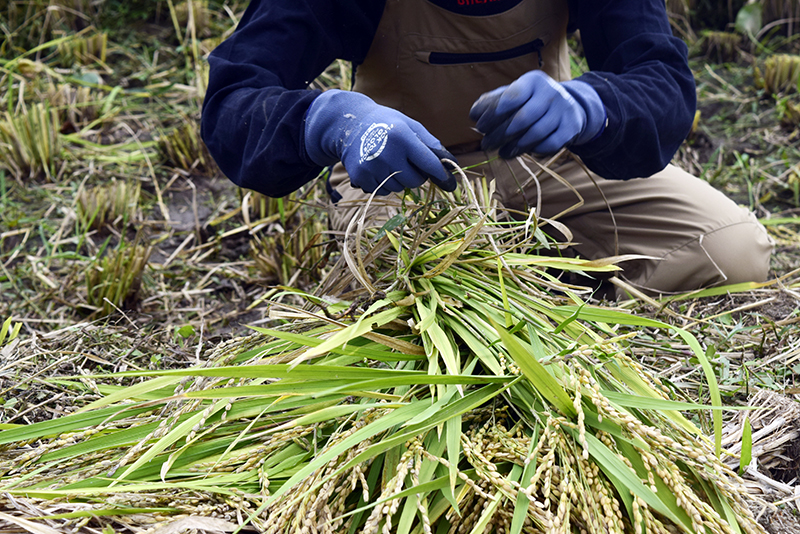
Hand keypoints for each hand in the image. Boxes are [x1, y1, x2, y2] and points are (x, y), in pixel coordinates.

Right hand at [304, 90, 456, 195]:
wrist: (350, 124)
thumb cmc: (387, 124)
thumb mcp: (410, 126)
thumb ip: (431, 144)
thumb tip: (450, 165)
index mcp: (402, 137)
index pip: (429, 164)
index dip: (442, 175)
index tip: (450, 184)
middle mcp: (387, 153)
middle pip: (415, 181)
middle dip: (417, 175)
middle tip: (407, 161)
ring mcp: (372, 167)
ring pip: (399, 188)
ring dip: (400, 179)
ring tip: (390, 162)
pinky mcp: (360, 177)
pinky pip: (383, 191)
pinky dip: (385, 184)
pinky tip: (378, 168)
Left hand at [469, 71, 605, 157]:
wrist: (568, 106)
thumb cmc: (530, 102)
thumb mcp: (513, 95)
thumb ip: (491, 102)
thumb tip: (473, 114)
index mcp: (533, 81)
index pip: (512, 96)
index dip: (494, 113)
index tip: (480, 126)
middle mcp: (551, 92)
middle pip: (522, 118)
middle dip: (500, 134)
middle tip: (486, 144)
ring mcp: (564, 110)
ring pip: (536, 134)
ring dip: (514, 147)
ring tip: (501, 153)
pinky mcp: (571, 127)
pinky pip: (549, 144)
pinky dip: (533, 150)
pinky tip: (522, 151)